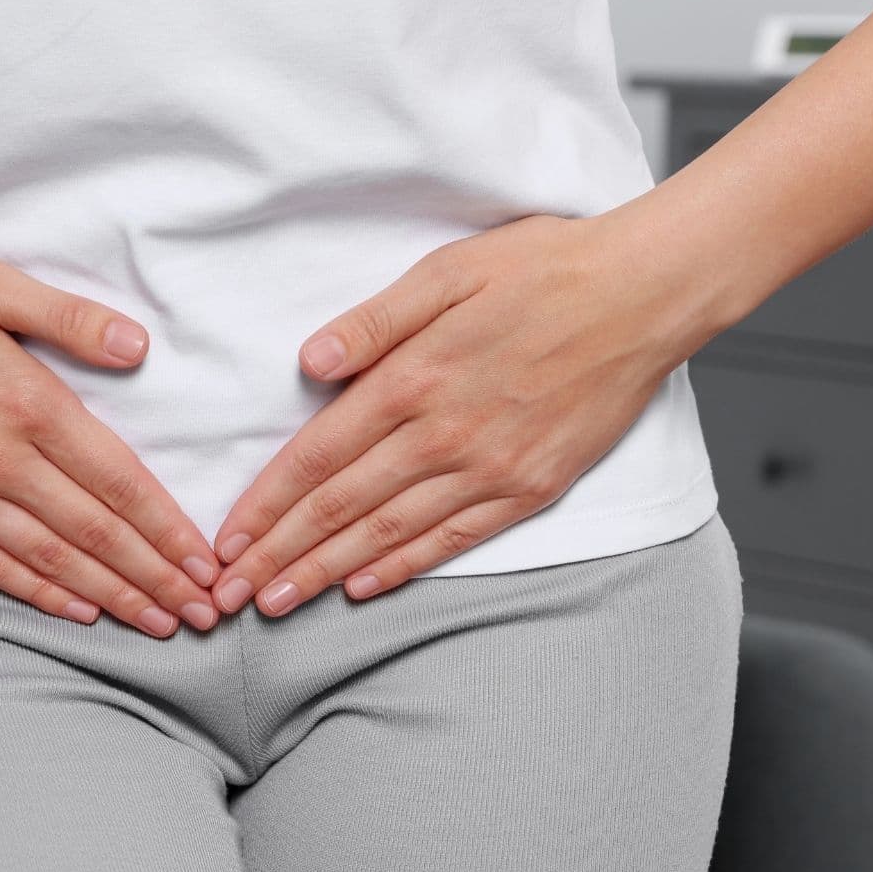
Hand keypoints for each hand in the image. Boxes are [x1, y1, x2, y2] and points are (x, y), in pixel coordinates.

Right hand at [0, 238, 219, 638]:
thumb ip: (66, 316)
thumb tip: (138, 346)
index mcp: (22, 399)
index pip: (116, 478)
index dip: (167, 527)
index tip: (206, 561)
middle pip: (93, 532)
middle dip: (155, 577)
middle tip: (203, 613)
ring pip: (48, 559)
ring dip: (110, 596)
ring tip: (157, 623)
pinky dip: (38, 593)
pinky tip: (77, 611)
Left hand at [208, 208, 726, 616]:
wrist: (646, 295)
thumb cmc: (546, 268)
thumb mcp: (449, 270)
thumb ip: (375, 320)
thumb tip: (310, 363)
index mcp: (415, 376)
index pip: (318, 455)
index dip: (266, 503)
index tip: (227, 540)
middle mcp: (446, 434)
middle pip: (341, 506)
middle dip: (279, 554)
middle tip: (228, 594)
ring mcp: (491, 468)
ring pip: (390, 533)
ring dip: (326, 572)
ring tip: (278, 603)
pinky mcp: (531, 487)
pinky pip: (454, 539)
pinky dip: (404, 567)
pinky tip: (364, 587)